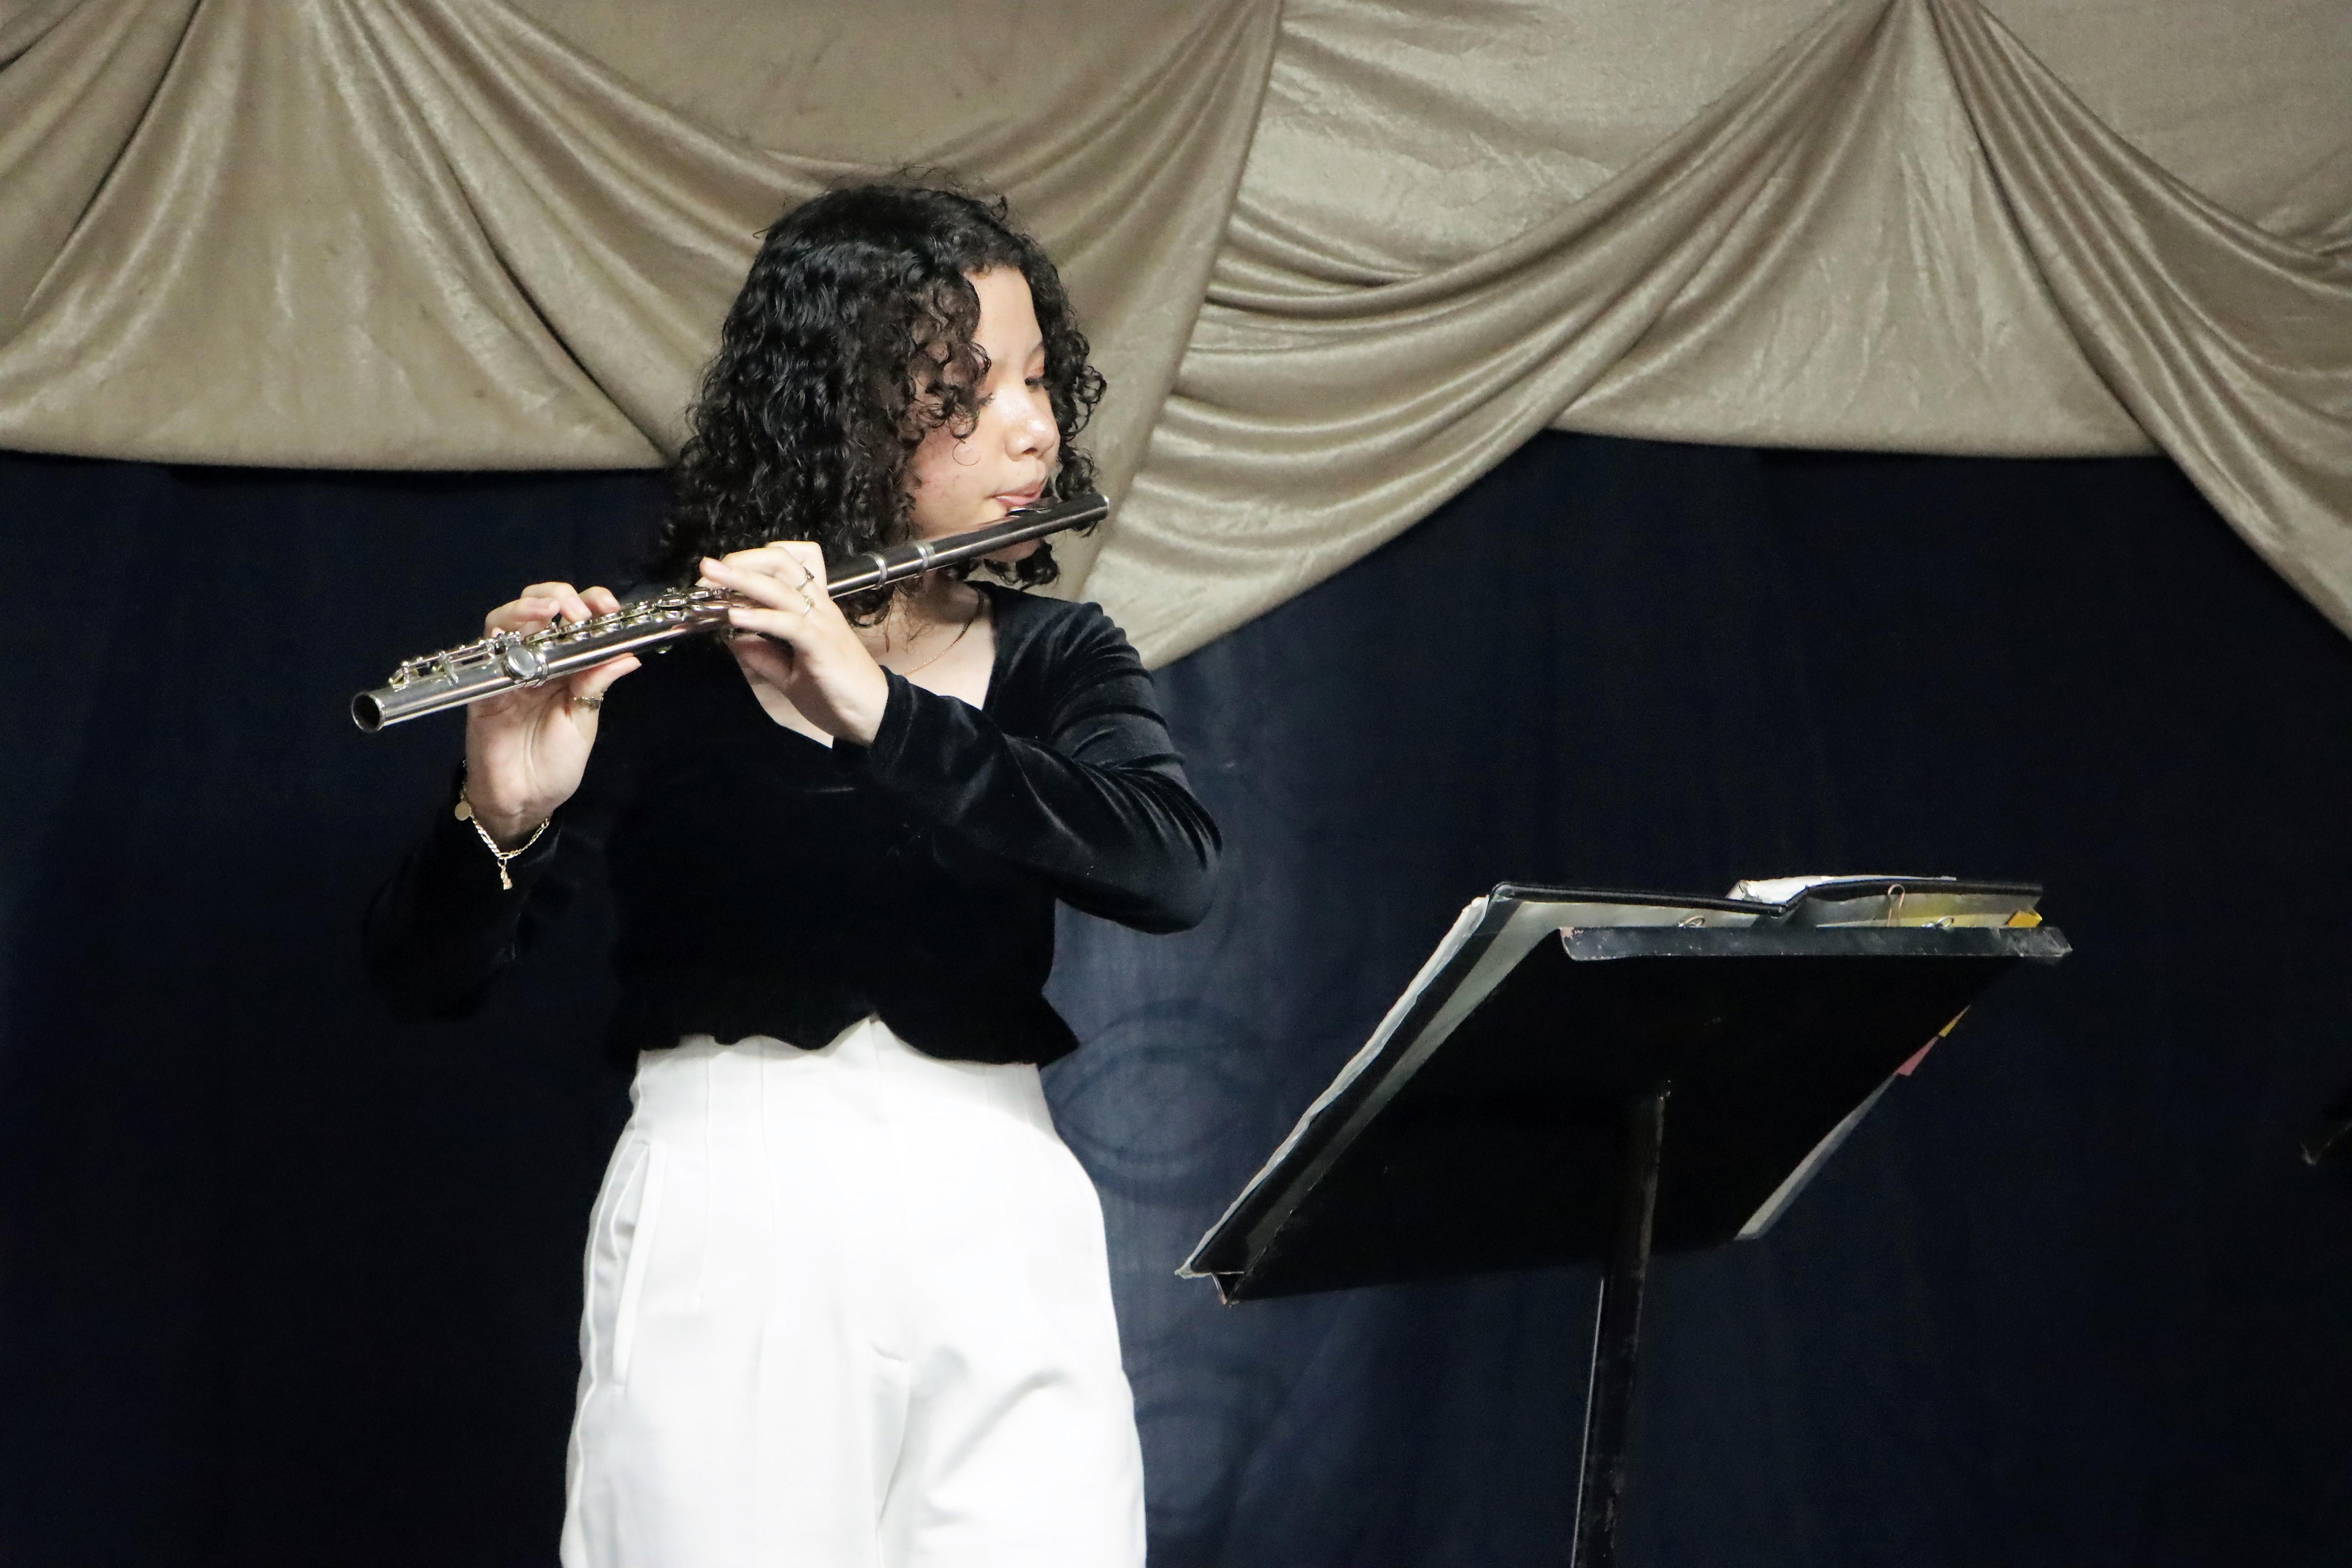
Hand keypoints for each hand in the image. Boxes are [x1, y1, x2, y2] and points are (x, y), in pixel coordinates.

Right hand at [462, 582, 639, 843]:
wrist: (523, 799)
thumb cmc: (554, 763)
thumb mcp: (583, 721)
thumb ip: (596, 684)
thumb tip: (628, 655)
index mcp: (565, 666)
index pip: (574, 621)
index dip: (591, 605)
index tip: (609, 608)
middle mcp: (535, 660)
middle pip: (539, 607)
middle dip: (561, 596)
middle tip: (580, 611)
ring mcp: (507, 669)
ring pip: (507, 618)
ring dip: (530, 605)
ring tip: (552, 609)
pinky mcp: (483, 685)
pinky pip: (488, 650)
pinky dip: (505, 633)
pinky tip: (525, 631)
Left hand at [700, 543, 889, 744]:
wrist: (872, 716)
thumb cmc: (835, 693)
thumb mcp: (788, 673)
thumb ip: (762, 654)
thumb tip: (731, 638)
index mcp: (812, 608)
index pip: (784, 566)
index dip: (748, 563)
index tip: (716, 576)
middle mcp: (818, 607)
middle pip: (781, 562)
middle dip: (741, 560)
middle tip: (708, 568)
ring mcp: (821, 623)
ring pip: (780, 587)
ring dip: (742, 579)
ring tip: (711, 577)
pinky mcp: (821, 644)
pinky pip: (789, 623)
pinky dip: (760, 617)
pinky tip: (734, 618)